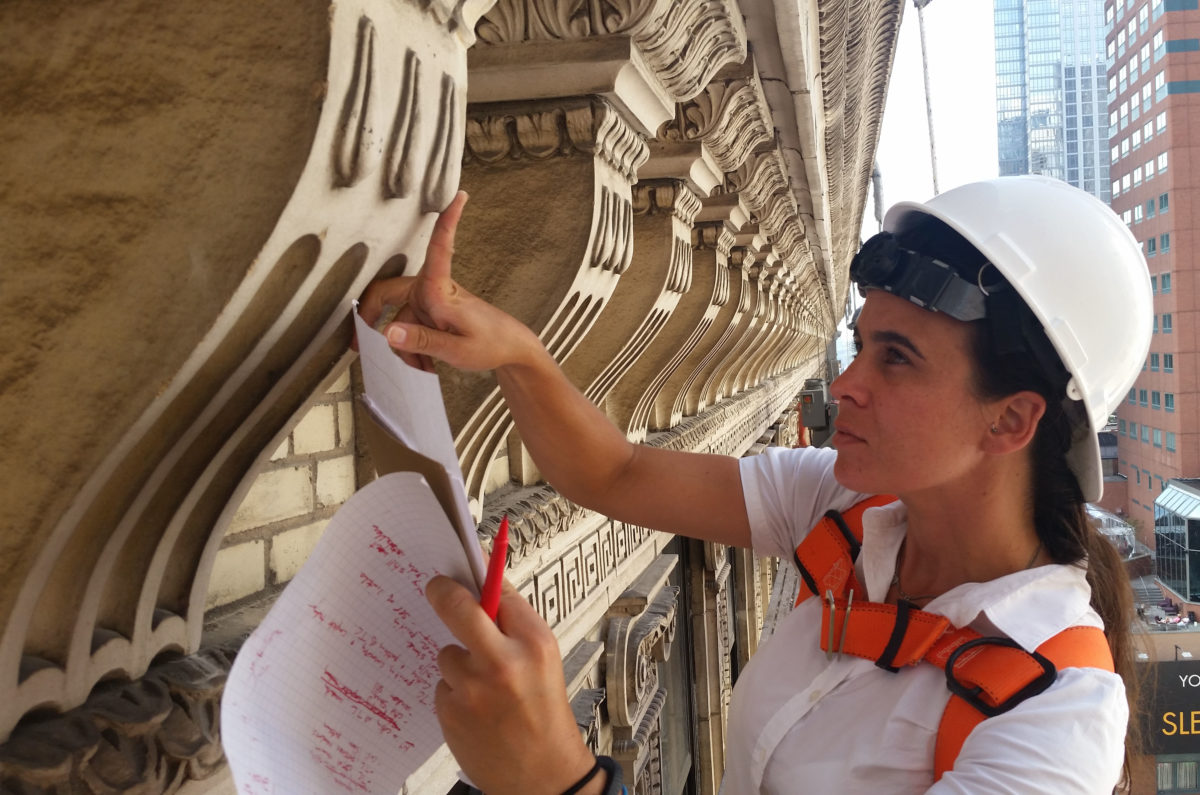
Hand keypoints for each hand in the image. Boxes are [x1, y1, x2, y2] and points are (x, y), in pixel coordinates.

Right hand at [358, 192, 541, 372]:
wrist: (510, 350)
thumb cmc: (491, 344)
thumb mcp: (457, 349)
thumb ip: (423, 341)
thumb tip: (389, 334)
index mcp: (441, 291)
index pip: (440, 248)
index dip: (447, 221)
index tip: (458, 195)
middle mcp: (431, 290)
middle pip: (385, 293)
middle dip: (370, 318)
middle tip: (356, 342)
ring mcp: (429, 301)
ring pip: (399, 321)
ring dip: (404, 347)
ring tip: (421, 369)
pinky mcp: (431, 311)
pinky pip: (409, 328)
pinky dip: (412, 347)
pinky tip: (423, 365)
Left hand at [426, 575, 598, 794]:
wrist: (542, 775)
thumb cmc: (545, 713)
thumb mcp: (546, 660)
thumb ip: (516, 623)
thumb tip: (487, 583)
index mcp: (534, 644)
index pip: (499, 590)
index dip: (479, 571)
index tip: (463, 564)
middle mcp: (503, 663)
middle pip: (458, 606)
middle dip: (443, 591)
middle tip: (436, 587)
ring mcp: (473, 689)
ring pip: (448, 653)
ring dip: (460, 663)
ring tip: (485, 688)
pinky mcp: (450, 711)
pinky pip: (443, 684)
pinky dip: (455, 691)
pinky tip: (477, 709)